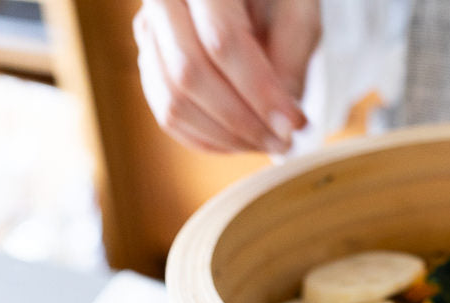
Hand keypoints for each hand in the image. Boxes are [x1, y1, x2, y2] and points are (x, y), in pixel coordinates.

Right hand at [133, 0, 320, 153]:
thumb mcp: (299, 9)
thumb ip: (294, 53)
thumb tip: (281, 120)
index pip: (221, 40)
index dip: (258, 91)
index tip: (292, 123)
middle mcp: (164, 2)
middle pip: (189, 74)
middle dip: (242, 122)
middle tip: (283, 141)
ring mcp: (150, 35)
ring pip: (172, 102)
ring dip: (224, 137)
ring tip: (266, 143)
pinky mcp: (152, 64)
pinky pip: (167, 115)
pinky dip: (206, 140)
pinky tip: (241, 143)